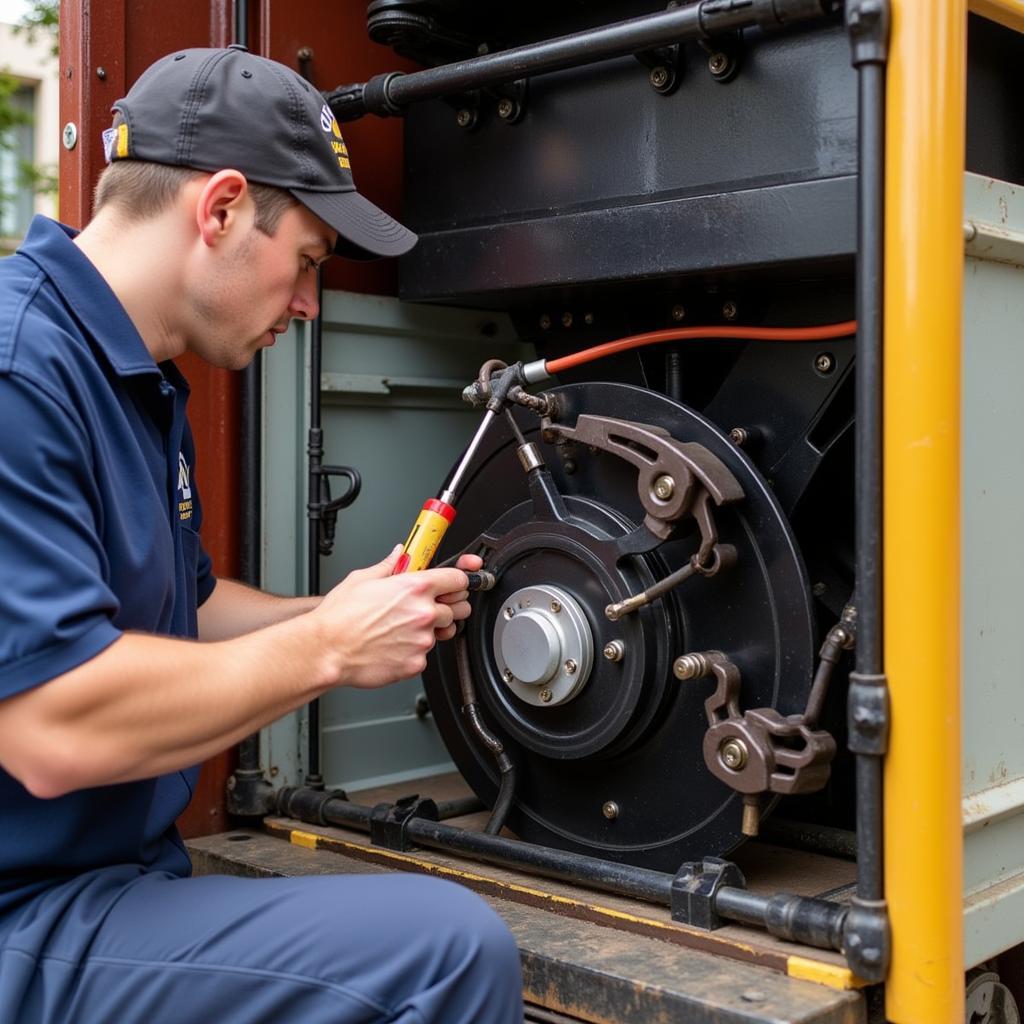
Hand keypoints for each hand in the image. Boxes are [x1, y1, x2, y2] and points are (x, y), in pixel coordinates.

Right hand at [312, 546, 474, 687]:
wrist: (326, 650)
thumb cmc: (339, 617)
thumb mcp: (363, 578)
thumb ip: (390, 565)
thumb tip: (399, 554)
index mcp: (415, 587)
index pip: (458, 578)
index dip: (458, 579)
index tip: (457, 581)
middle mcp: (423, 613)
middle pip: (459, 606)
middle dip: (448, 604)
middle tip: (429, 605)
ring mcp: (422, 640)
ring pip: (443, 631)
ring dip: (432, 629)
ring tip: (405, 626)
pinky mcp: (416, 663)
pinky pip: (426, 654)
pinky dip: (415, 650)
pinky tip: (394, 644)